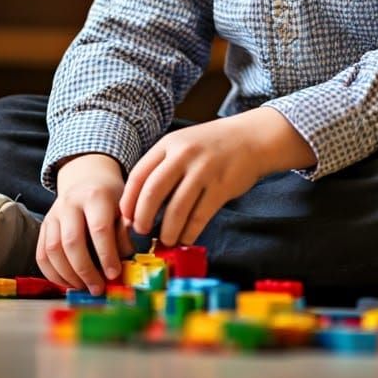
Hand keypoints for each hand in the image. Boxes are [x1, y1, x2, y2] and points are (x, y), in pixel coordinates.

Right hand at [36, 153, 134, 293]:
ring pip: (53, 250)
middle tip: (97, 288)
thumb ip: (125, 231)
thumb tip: (125, 259)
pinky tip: (68, 283)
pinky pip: (42, 255)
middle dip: (85, 270)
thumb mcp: (124, 206)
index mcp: (95, 196)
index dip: (106, 255)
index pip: (99, 229)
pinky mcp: (43, 226)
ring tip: (84, 287)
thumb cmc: (110, 198)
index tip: (114, 274)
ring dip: (68, 276)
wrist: (88, 181)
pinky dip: (53, 275)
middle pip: (72, 242)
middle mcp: (70, 203)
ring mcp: (53, 215)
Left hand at [119, 108, 315, 246]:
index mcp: (168, 144)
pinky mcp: (221, 187)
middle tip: (141, 232)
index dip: (129, 201)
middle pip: (152, 192)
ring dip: (167, 230)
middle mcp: (184, 155)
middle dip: (142, 218)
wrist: (251, 138)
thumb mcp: (182, 144)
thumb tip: (138, 204)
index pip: (138, 175)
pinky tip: (186, 238)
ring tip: (165, 240)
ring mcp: (203, 170)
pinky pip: (200, 216)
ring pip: (177, 209)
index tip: (126, 218)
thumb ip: (162, 166)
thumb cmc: (211, 145)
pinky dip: (190, 232)